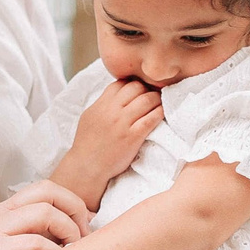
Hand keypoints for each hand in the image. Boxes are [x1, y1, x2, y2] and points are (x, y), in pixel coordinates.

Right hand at [55, 79, 162, 205]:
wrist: (87, 167)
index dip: (132, 83)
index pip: (120, 83)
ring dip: (157, 99)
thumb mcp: (90, 117)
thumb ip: (103, 103)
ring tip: (160, 103)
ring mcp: (123, 123)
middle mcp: (112, 111)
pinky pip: (151, 118)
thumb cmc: (87, 144)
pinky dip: (160, 112)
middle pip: (136, 87)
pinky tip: (163, 113)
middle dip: (147, 89)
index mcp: (101, 104)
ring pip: (147, 99)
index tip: (140, 89)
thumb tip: (118, 92)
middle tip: (152, 95)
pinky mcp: (133, 136)